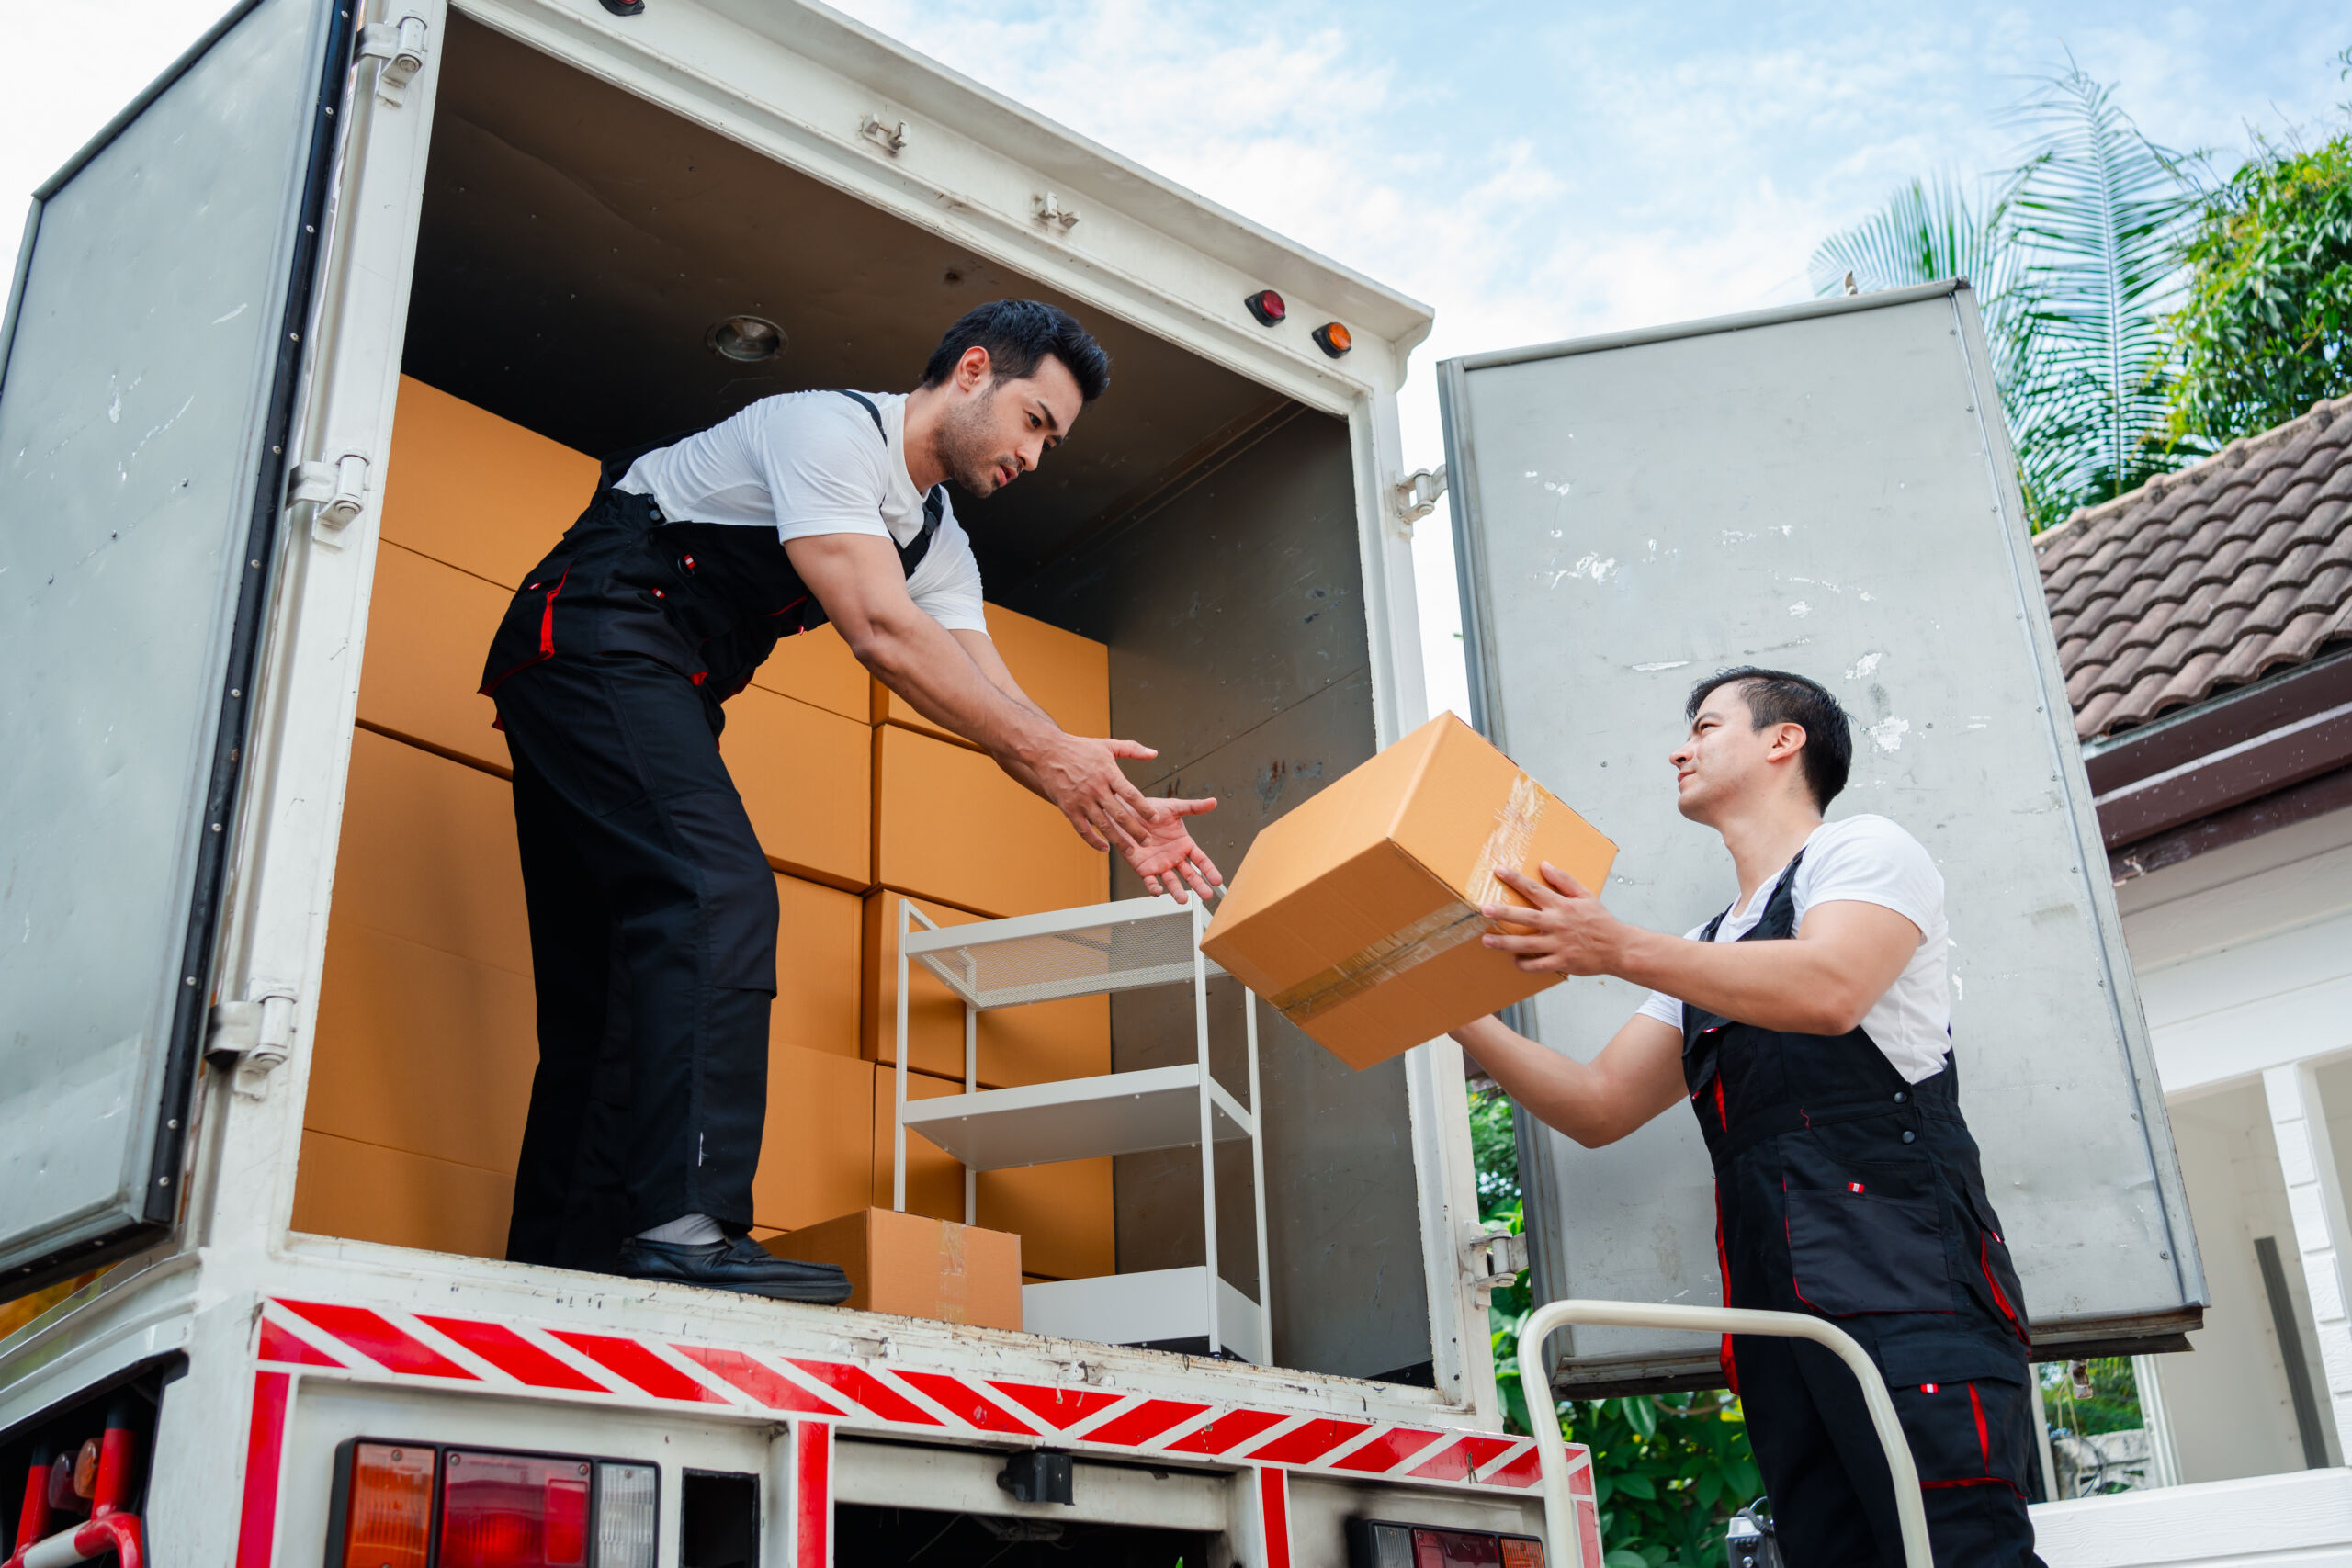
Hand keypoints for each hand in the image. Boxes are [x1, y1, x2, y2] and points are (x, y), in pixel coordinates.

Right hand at [1023, 733, 1171, 851]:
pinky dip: (1094, 841)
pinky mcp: (1068, 808)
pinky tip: (1105, 848)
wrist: (1048, 751)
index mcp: (1108, 773)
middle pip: (1120, 814)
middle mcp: (1096, 788)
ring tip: (1130, 851)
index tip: (1156, 819)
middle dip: (1136, 831)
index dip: (1145, 808)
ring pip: (1104, 825)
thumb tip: (1155, 753)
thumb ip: (1133, 749)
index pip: (1131, 794)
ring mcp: (1081, 800)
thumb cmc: (1080, 748)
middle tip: (1147, 842)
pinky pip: (1083, 830)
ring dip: (1119, 841)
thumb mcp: (1108, 745)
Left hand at [1119, 795, 1223, 903]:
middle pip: (1190, 875)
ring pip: (1171, 882)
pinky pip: (1149, 881)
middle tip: (1207, 895)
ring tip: (1183, 899)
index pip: (1201, 860)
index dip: (1209, 870)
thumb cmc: (1149, 810)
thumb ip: (1194, 807)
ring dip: (1177, 891)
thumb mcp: (1174, 807)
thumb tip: (1212, 802)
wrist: (1126, 812)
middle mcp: (1173, 857)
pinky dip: (1153, 888)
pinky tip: (1158, 891)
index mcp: (1184, 844)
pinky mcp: (1144, 868)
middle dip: (1199, 886)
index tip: (1217, 880)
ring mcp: (1159, 864)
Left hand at [1479, 863, 1623, 974]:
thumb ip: (1564, 880)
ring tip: (1486, 940)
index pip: (1534, 889)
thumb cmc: (1600, 921)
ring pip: (1526, 944)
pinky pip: (1537, 965)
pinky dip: (1523, 964)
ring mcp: (1558, 945)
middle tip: (1485, 909)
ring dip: (1504, 943)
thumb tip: (1544, 865)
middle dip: (1503, 912)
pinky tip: (1514, 959)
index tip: (1499, 871)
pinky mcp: (1561, 962)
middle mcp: (1557, 924)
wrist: (1618, 947)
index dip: (1515, 879)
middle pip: (1525, 917)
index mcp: (1562, 906)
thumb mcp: (1585, 895)